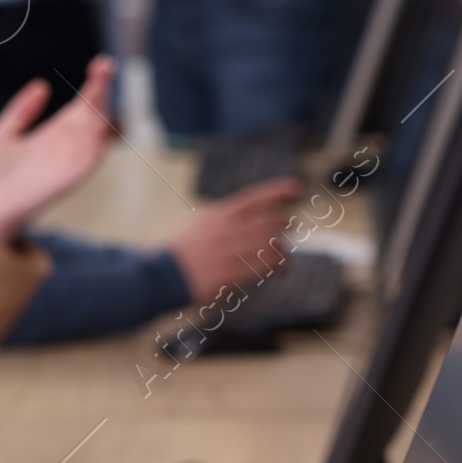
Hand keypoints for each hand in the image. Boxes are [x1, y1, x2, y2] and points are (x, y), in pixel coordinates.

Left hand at [0, 56, 116, 246]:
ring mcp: (64, 165)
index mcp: (53, 135)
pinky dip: (94, 148)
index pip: (82, 107)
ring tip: (101, 88)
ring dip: (102, 115)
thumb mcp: (3, 133)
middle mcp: (64, 148)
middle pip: (94, 117)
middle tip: (104, 66)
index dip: (96, 86)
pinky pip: (84, 165)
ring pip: (94, 138)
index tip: (102, 64)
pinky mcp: (60, 182)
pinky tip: (99, 128)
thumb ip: (22, 111)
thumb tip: (41, 85)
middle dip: (102, 93)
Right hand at [168, 178, 301, 303]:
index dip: (277, 190)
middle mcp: (225, 230)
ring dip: (283, 247)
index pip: (253, 197)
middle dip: (284, 223)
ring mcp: (229, 251)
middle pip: (268, 221)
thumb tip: (254, 213)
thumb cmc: (184, 250)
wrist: (166, 274)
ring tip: (284, 252)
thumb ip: (227, 217)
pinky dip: (278, 264)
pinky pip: (264, 265)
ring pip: (270, 243)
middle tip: (290, 226)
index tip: (295, 188)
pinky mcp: (231, 272)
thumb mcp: (202, 223)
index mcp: (218, 215)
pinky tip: (281, 266)